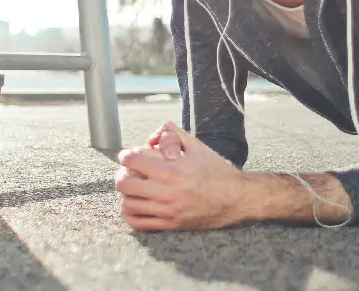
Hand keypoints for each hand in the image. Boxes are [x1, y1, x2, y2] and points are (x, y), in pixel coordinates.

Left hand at [115, 121, 250, 230]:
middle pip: (125, 184)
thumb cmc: (219, 171)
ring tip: (131, 188)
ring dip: (125, 194)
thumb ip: (176, 135)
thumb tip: (155, 132)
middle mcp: (166, 192)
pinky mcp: (170, 225)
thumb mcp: (198, 147)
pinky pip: (139, 223)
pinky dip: (130, 214)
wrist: (237, 198)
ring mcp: (167, 211)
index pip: (133, 161)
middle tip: (126, 171)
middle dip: (121, 174)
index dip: (125, 155)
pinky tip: (134, 205)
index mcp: (172, 171)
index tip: (126, 155)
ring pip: (128, 205)